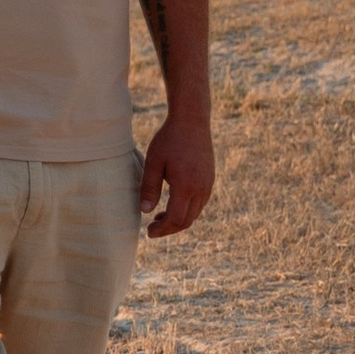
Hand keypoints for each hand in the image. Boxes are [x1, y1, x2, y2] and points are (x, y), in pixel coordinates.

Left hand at [138, 113, 214, 239]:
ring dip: (178, 220)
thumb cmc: (169, 139)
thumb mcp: (153, 162)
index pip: (176, 219)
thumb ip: (149, 187)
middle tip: (151, 228)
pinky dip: (186, 210)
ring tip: (158, 217)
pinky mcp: (209, 180)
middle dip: (169, 228)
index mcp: (186, 186)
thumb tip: (145, 211)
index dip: (162, 229)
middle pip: (187, 220)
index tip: (149, 232)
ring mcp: (208, 185)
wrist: (192, 121)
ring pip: (195, 213)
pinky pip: (199, 203)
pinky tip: (172, 204)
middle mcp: (201, 189)